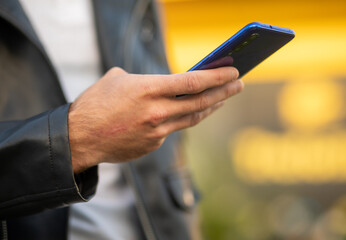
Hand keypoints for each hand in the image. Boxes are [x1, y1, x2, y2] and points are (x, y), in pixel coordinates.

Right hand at [69, 67, 242, 172]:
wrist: (80, 138)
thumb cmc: (96, 104)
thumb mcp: (118, 80)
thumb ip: (145, 81)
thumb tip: (163, 84)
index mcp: (149, 89)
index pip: (193, 82)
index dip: (217, 76)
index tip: (233, 71)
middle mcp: (157, 112)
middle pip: (201, 101)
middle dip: (224, 92)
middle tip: (239, 85)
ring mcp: (157, 132)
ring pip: (192, 118)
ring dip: (210, 107)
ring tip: (223, 99)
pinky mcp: (154, 145)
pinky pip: (173, 130)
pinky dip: (182, 119)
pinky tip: (186, 113)